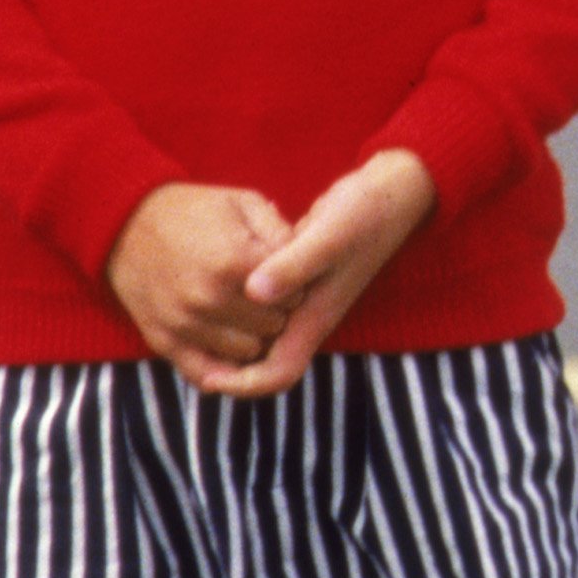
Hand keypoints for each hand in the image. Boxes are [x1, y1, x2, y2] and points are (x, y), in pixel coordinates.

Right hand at [104, 179, 296, 381]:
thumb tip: (307, 262)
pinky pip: (207, 374)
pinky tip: (226, 339)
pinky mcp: (164, 342)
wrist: (125, 223)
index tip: (286, 275)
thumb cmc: (193, 210)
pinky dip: (223, 364)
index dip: (296, 285)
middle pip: (274, 326)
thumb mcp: (243, 202)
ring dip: (254, 336)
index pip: (294, 295)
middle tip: (268, 296)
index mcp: (234, 262)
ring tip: (246, 313)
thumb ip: (282, 232)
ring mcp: (184, 325)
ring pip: (248, 353)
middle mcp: (209, 299)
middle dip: (278, 312)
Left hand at [188, 149, 438, 397]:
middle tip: (183, 352)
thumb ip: (293, 265)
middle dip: (227, 368)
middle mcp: (308, 315)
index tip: (208, 376)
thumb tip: (253, 294)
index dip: (242, 385)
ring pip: (260, 336)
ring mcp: (304, 298)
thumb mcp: (329, 236)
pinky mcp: (298, 277)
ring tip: (189, 324)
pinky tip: (213, 288)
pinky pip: (263, 308)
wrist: (393, 192)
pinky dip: (237, 308)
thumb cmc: (365, 214)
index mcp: (315, 316)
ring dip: (229, 338)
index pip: (279, 374)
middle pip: (264, 363)